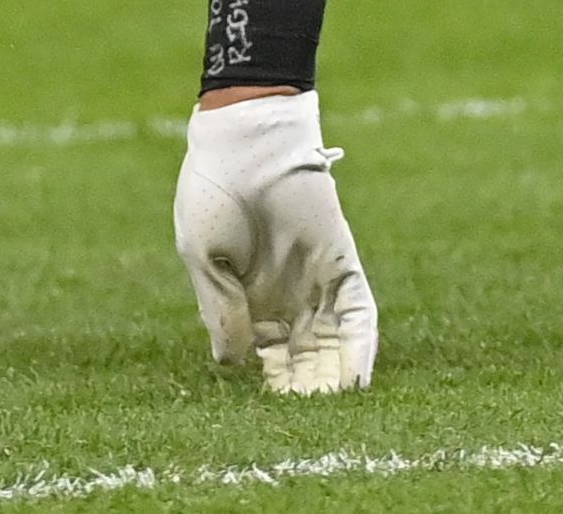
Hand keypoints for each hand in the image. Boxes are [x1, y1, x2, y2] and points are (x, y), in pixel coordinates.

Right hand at [173, 90, 377, 393]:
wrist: (247, 140)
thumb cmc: (213, 192)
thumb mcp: (203, 258)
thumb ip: (220, 311)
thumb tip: (231, 365)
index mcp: (247, 295)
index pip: (264, 354)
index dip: (268, 383)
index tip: (270, 416)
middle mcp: (286, 294)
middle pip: (302, 356)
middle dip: (305, 389)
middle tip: (309, 423)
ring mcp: (316, 280)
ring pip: (332, 343)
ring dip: (333, 377)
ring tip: (333, 409)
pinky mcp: (342, 264)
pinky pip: (358, 313)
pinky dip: (359, 347)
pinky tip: (355, 378)